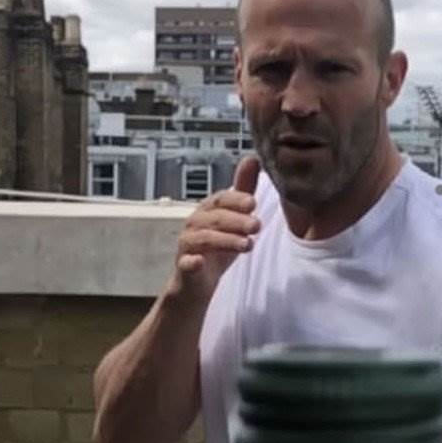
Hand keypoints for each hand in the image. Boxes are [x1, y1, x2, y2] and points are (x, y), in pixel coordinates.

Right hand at [175, 155, 261, 302]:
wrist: (197, 283)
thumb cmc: (217, 247)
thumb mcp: (234, 218)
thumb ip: (242, 191)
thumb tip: (252, 159)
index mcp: (208, 210)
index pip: (220, 199)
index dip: (236, 199)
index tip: (253, 203)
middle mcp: (195, 224)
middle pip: (214, 218)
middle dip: (237, 221)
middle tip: (257, 226)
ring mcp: (187, 245)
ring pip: (204, 238)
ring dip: (225, 240)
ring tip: (248, 245)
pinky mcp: (184, 267)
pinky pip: (185, 262)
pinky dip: (191, 261)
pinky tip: (200, 262)